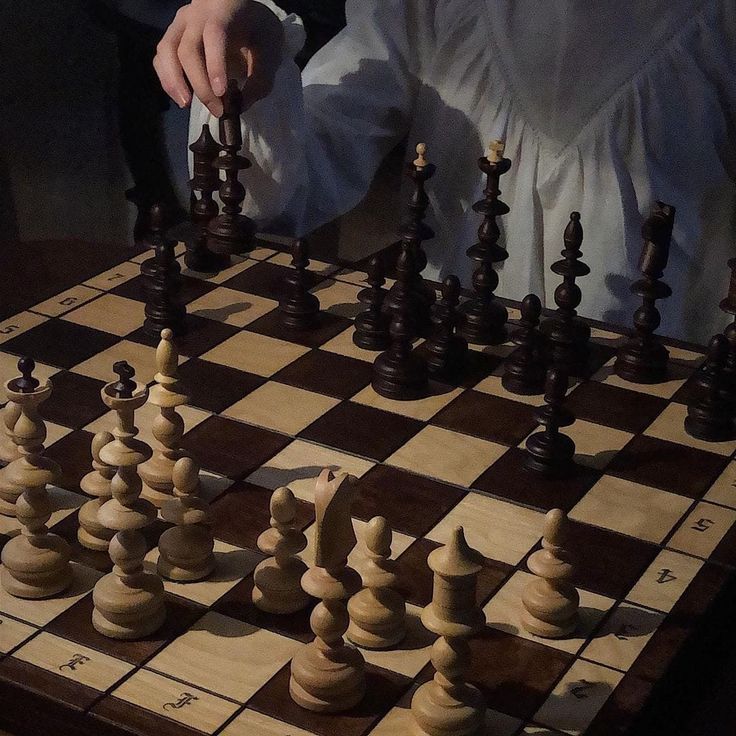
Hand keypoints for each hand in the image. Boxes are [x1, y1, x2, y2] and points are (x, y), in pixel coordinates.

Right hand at [154, 0, 284, 116]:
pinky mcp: (172, 36)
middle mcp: (196, 14)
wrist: (242, 12)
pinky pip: (161, 57)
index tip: (221, 92)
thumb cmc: (257, 30)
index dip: (215, 64)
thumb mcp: (271, 49)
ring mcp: (180, 24)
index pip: (214, 34)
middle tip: (217, 110)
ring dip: (174, 82)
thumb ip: (261, 77)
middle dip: (200, 85)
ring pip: (167, 51)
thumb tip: (242, 104)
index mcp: (223, 11)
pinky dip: (167, 79)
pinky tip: (181, 97)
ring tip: (187, 104)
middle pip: (188, 49)